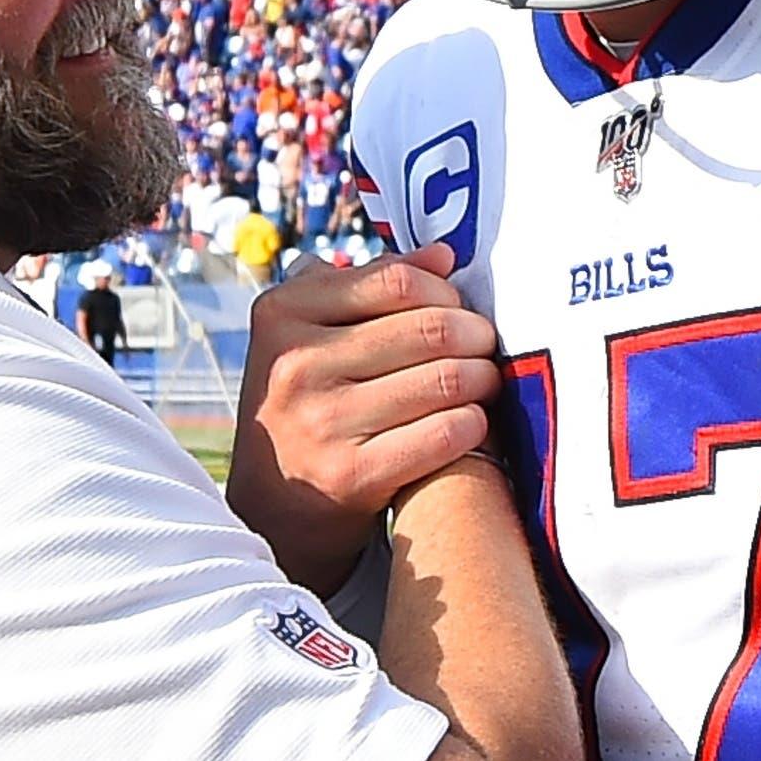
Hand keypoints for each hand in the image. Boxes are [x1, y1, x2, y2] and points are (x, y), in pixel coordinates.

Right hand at [227, 241, 501, 593]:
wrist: (273, 505)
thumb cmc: (306, 401)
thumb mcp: (309, 334)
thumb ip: (367, 286)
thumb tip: (442, 255)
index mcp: (282, 314)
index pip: (396, 281)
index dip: (445, 290)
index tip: (460, 305)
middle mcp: (295, 365)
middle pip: (430, 329)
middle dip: (476, 335)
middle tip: (486, 344)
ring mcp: (322, 422)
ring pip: (446, 380)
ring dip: (482, 378)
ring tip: (485, 380)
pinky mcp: (351, 475)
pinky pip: (445, 433)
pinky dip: (473, 423)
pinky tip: (472, 421)